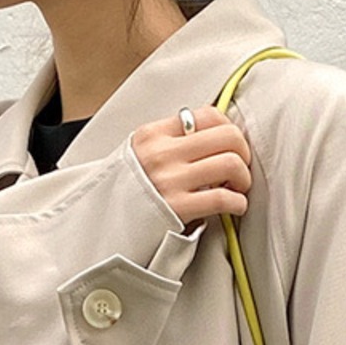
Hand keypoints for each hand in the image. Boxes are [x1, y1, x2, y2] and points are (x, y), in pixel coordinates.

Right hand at [129, 104, 251, 232]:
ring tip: (237, 189)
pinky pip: (222, 198)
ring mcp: (169, 180)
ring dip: (243, 178)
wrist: (102, 229)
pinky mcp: (177, 208)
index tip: (230, 148)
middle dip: (243, 153)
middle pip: (227, 136)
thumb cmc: (127, 197)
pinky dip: (238, 203)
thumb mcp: (139, 157)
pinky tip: (235, 207)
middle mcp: (161, 153)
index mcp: (153, 135)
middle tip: (241, 169)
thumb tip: (212, 140)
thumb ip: (170, 144)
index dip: (228, 130)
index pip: (208, 115)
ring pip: (230, 163)